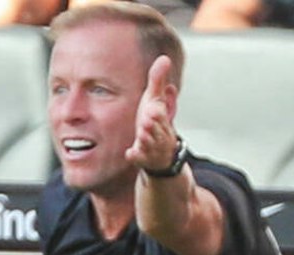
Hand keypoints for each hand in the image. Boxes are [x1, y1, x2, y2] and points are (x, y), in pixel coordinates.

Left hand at [126, 55, 180, 173]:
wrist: (161, 153)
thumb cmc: (156, 121)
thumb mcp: (156, 100)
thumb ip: (158, 82)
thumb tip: (164, 58)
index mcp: (162, 119)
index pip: (161, 116)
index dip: (157, 114)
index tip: (152, 109)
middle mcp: (159, 134)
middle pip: (157, 131)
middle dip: (153, 126)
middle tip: (146, 120)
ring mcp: (151, 147)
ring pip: (150, 144)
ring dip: (146, 140)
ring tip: (141, 134)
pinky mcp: (143, 158)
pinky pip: (139, 158)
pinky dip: (136, 156)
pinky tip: (129, 153)